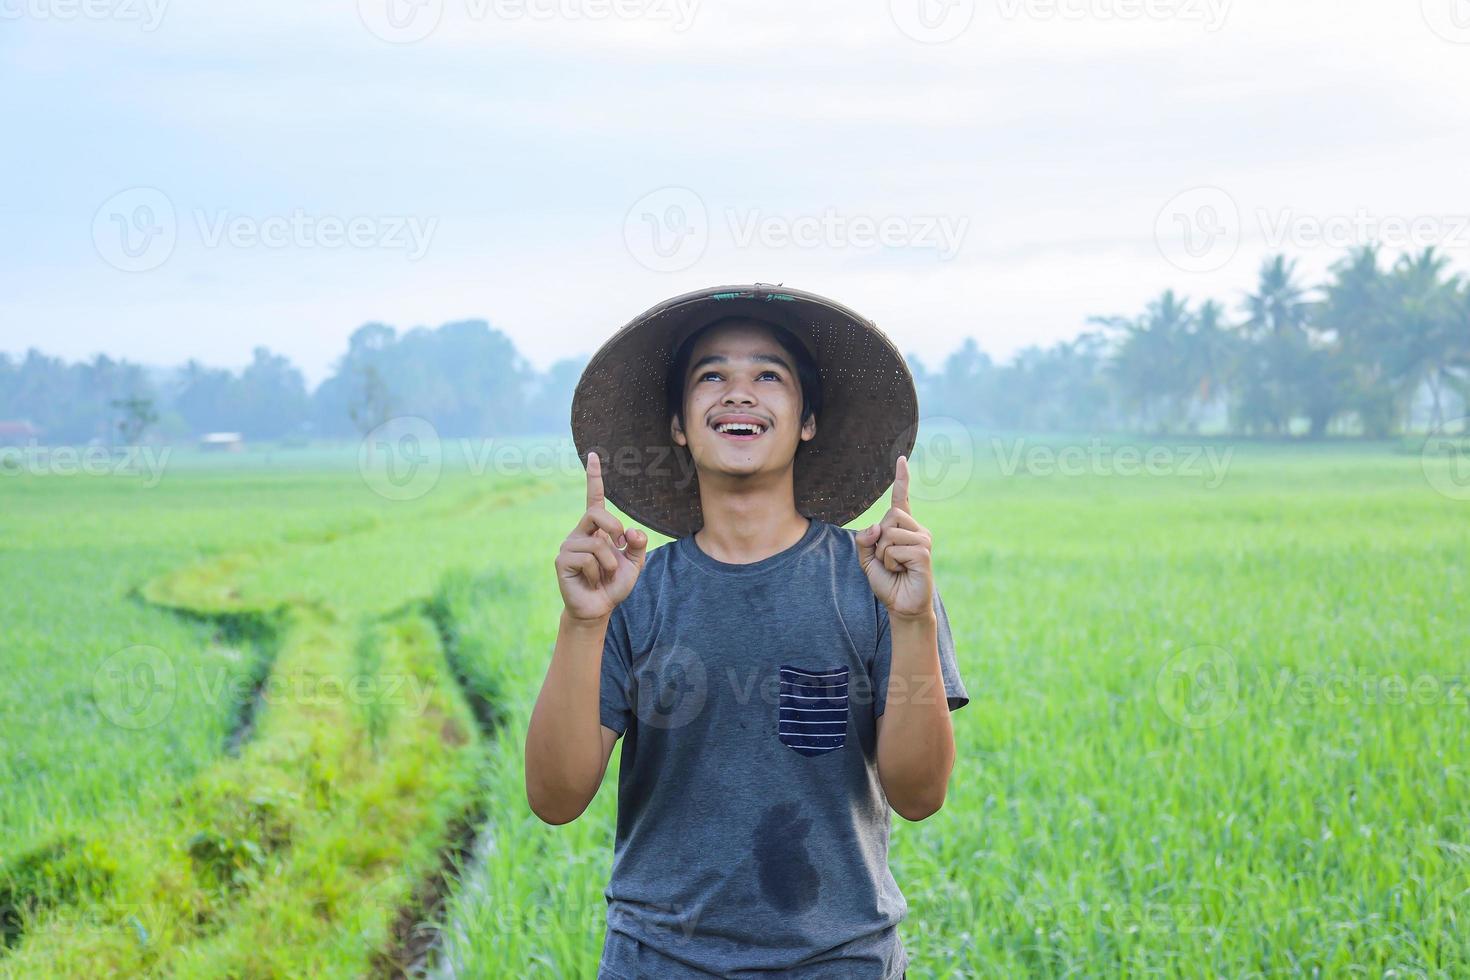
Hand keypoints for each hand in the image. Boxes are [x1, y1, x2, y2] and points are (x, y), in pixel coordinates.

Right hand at [555, 451, 647, 621]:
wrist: (599, 608)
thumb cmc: (614, 584)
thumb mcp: (634, 563)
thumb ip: (637, 544)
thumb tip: (631, 531)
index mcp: (596, 529)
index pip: (593, 498)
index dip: (594, 477)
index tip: (593, 455)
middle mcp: (580, 533)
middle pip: (597, 513)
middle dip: (615, 528)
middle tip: (620, 547)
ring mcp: (569, 545)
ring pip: (599, 544)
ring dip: (610, 564)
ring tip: (603, 576)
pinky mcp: (562, 560)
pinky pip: (588, 559)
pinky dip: (598, 573)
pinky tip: (591, 581)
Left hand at [856, 455, 933, 620]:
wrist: (902, 606)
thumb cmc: (888, 581)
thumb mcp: (867, 560)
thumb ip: (864, 540)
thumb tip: (875, 527)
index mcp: (903, 528)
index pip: (902, 499)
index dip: (901, 479)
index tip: (901, 459)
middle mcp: (917, 529)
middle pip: (888, 516)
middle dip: (878, 540)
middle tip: (888, 559)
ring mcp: (923, 540)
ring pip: (888, 533)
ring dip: (883, 555)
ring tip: (896, 567)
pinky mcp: (923, 552)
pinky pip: (894, 548)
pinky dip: (890, 563)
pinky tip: (902, 571)